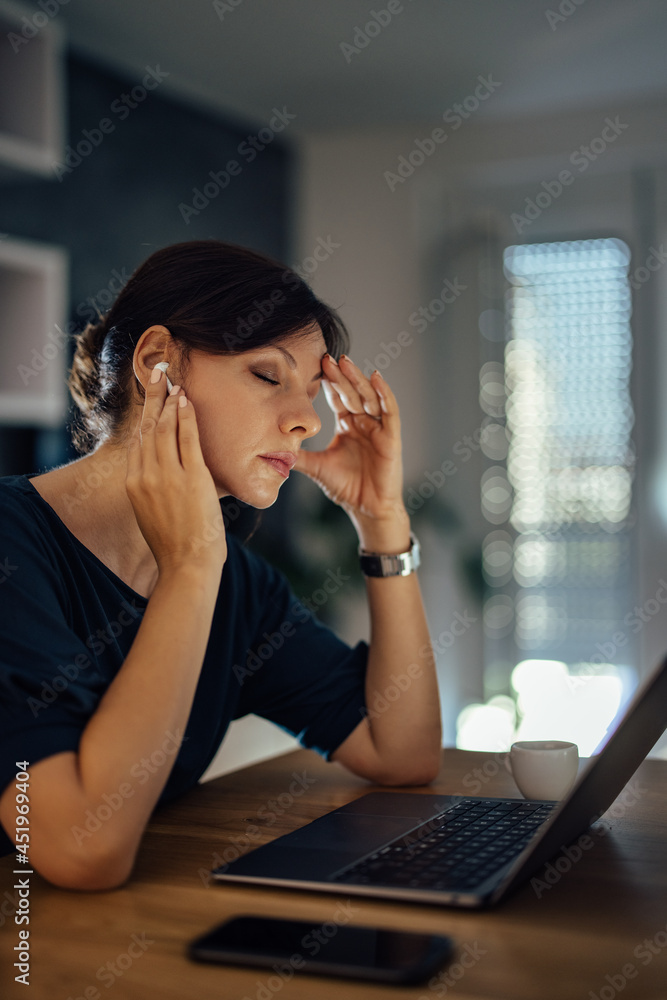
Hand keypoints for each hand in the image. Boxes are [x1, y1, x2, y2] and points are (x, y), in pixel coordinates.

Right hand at [125, 367, 226, 572]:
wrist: (187, 566)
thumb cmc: (176, 546)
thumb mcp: (154, 515)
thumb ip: (155, 492)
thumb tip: (166, 481)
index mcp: (133, 485)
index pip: (137, 442)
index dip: (144, 417)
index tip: (151, 399)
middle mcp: (145, 476)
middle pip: (147, 428)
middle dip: (154, 398)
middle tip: (160, 375)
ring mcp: (167, 475)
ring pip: (164, 428)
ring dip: (170, 402)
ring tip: (175, 382)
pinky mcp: (191, 477)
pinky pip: (187, 437)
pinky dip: (186, 416)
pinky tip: (186, 400)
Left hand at [294, 354, 408, 545]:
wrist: (367, 508)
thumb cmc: (346, 487)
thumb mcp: (316, 467)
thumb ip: (298, 455)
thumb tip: (270, 448)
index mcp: (347, 424)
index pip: (337, 397)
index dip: (327, 381)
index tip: (314, 364)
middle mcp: (363, 422)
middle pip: (352, 392)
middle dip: (340, 375)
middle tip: (326, 358)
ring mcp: (379, 427)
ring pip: (369, 396)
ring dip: (358, 379)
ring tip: (345, 362)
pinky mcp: (391, 436)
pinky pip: (389, 410)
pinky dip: (384, 393)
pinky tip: (376, 377)